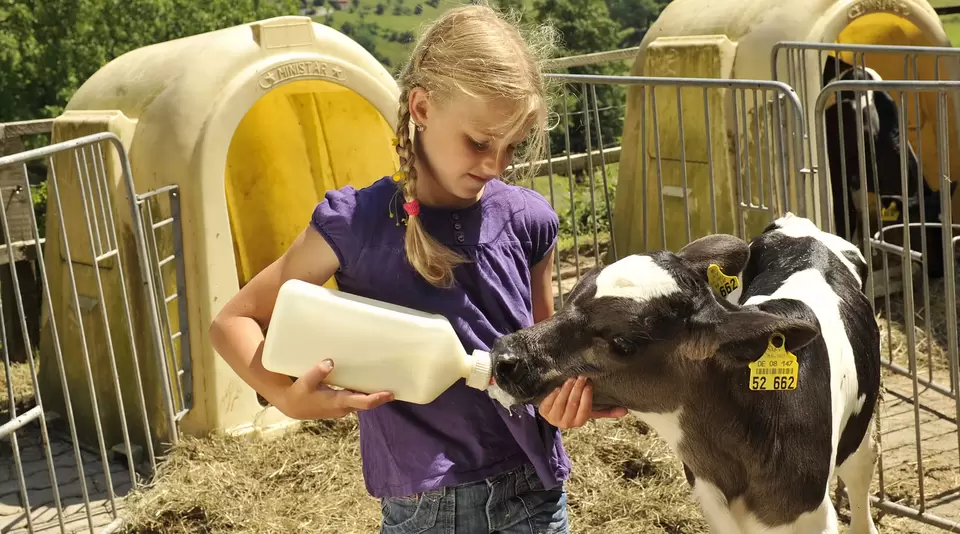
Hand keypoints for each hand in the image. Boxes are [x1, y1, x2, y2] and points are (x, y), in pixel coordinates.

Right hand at [277, 359, 393, 419]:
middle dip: (380, 396)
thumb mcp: (306, 382)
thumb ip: (317, 372)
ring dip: (373, 395)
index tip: (389, 394)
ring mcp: (342, 408)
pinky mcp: (340, 405)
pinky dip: (363, 393)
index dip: (376, 399)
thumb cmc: (299, 394)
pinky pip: (356, 400)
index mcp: (337, 402)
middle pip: (366, 403)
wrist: (292, 406)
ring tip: (387, 383)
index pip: (362, 403)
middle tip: (396, 385)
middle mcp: (343, 408)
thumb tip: (330, 362)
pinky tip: (368, 384)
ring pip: (362, 401)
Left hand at [538, 376, 626, 429]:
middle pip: (572, 404)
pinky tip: (558, 386)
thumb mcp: (590, 410)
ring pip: (560, 402)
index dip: (587, 397)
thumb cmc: (574, 409)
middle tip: (581, 376)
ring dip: (566, 389)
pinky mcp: (543, 412)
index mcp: (579, 422)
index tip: (589, 384)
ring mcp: (553, 418)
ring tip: (571, 378)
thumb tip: (625, 411)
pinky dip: (554, 393)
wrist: (553, 412)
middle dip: (577, 389)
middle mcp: (566, 423)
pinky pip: (549, 401)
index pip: (585, 410)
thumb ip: (606, 411)